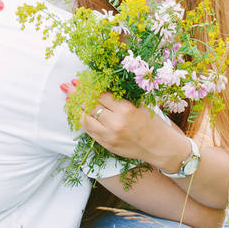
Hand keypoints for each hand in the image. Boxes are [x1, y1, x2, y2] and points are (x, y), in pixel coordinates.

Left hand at [74, 92, 190, 170]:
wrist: (160, 147)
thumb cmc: (152, 123)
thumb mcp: (140, 105)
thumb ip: (121, 98)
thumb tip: (101, 86)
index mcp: (126, 109)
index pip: (100, 94)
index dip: (88, 86)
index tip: (80, 80)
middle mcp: (115, 122)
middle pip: (89, 105)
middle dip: (76, 94)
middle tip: (68, 86)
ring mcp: (109, 135)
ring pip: (85, 119)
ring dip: (76, 108)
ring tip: (69, 100)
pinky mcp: (106, 145)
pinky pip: (89, 131)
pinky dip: (82, 121)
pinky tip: (78, 114)